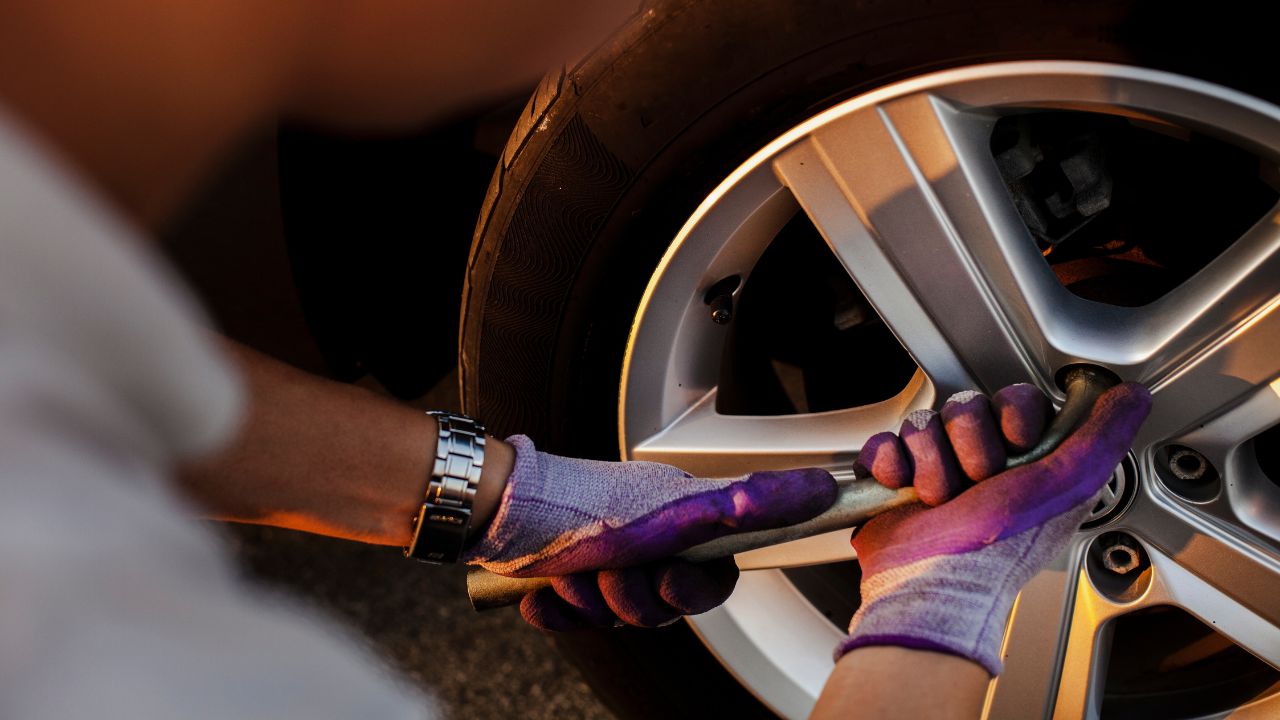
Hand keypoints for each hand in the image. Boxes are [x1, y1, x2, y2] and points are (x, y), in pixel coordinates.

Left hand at [464, 436, 837, 630]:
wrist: (491, 514)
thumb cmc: (575, 509)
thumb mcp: (670, 513)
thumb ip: (746, 506)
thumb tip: (819, 486)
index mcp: (677, 523)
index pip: (712, 580)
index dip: (690, 592)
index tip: (667, 580)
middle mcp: (644, 541)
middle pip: (664, 608)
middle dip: (631, 599)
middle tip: (610, 572)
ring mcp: (602, 563)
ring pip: (617, 617)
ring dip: (589, 601)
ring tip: (571, 572)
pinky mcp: (565, 582)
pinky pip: (576, 622)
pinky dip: (557, 611)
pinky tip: (543, 589)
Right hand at [841, 382, 1150, 673]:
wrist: (933, 585)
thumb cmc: (1000, 550)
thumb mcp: (1066, 486)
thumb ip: (1101, 436)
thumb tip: (1132, 397)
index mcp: (1026, 463)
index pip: (1014, 399)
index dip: (1011, 417)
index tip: (1016, 447)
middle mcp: (981, 464)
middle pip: (965, 406)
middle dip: (968, 446)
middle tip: (975, 483)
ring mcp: (933, 470)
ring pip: (923, 423)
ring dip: (929, 463)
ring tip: (938, 499)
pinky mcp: (893, 478)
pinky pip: (883, 441)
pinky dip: (889, 466)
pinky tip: (902, 489)